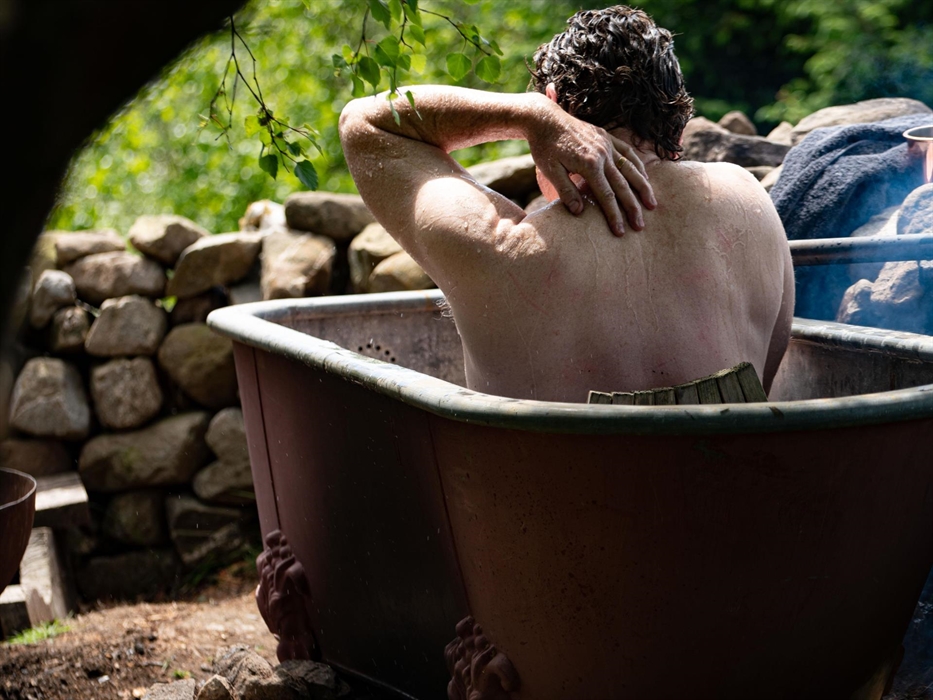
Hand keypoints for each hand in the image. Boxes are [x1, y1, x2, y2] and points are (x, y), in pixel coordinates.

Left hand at [527, 97, 656, 235]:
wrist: (545, 119)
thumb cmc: (545, 148)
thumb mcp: (550, 171)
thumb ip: (566, 191)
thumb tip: (580, 212)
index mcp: (589, 164)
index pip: (606, 195)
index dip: (614, 215)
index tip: (620, 231)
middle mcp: (602, 154)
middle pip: (623, 185)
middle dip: (632, 207)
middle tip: (640, 226)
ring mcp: (606, 144)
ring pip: (630, 168)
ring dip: (643, 187)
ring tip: (652, 204)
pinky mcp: (606, 136)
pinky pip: (627, 151)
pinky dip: (638, 164)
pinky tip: (645, 177)